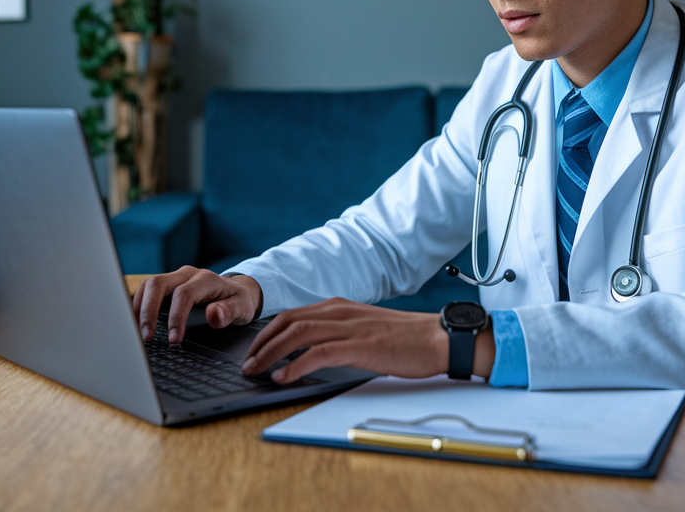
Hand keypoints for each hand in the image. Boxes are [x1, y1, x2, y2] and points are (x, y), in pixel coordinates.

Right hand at [132, 267, 262, 343]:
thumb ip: (229, 312)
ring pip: (148, 285)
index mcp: (206, 279)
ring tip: (138, 333)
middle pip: (157, 284)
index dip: (176, 318)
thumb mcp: (242, 309)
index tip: (174, 340)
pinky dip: (139, 307)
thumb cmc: (239, 301)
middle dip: (148, 312)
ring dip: (139, 309)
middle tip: (146, 338)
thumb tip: (213, 315)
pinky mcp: (167, 285)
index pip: (183, 294)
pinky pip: (147, 291)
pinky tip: (138, 325)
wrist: (238, 291)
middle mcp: (187, 274)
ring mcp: (175, 277)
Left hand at [240, 298, 494, 383]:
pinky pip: (318, 354)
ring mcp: (349, 327)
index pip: (292, 315)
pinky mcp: (359, 345)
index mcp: (339, 306)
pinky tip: (283, 377)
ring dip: (270, 354)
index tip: (254, 351)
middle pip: (287, 322)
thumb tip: (312, 352)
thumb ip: (339, 334)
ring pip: (296, 335)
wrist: (438, 338)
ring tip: (256, 371)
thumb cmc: (405, 338)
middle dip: (261, 344)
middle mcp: (339, 311)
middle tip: (247, 364)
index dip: (267, 333)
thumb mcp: (365, 329)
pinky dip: (295, 365)